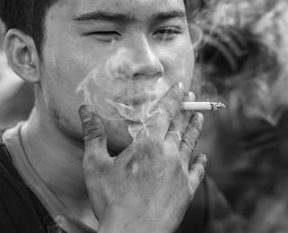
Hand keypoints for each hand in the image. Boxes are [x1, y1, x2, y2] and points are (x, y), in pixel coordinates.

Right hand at [78, 84, 206, 232]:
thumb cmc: (111, 200)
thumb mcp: (95, 165)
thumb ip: (93, 134)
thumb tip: (85, 110)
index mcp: (148, 144)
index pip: (163, 113)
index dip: (172, 98)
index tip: (181, 87)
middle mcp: (168, 154)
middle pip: (179, 126)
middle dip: (186, 109)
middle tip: (192, 97)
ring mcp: (180, 172)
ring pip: (190, 144)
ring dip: (195, 129)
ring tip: (200, 118)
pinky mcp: (187, 191)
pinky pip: (197, 172)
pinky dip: (200, 163)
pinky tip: (202, 157)